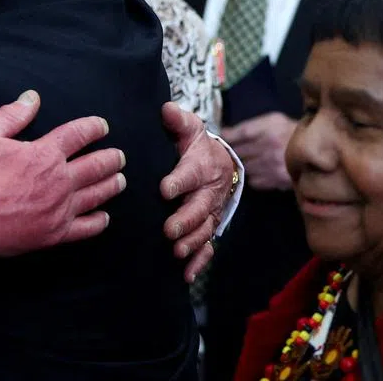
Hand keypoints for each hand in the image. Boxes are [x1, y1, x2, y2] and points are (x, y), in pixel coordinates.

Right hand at [0, 90, 125, 260]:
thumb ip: (12, 115)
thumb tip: (32, 97)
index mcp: (45, 153)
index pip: (78, 134)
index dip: (94, 127)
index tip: (102, 126)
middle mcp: (59, 180)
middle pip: (96, 165)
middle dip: (112, 158)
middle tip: (119, 156)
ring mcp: (60, 208)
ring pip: (97, 194)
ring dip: (112, 185)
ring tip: (120, 179)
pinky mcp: (55, 233)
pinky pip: (86, 227)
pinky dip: (99, 221)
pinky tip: (104, 217)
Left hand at [159, 102, 235, 281]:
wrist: (219, 163)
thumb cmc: (195, 145)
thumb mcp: (188, 129)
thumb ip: (177, 121)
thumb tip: (166, 109)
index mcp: (202, 166)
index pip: (191, 173)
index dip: (179, 181)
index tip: (164, 188)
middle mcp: (210, 192)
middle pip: (200, 207)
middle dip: (186, 219)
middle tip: (169, 229)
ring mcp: (211, 213)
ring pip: (204, 229)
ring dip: (192, 241)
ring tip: (176, 250)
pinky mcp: (209, 227)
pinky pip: (208, 247)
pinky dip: (199, 262)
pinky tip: (187, 274)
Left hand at [221, 112, 294, 190]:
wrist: (318, 149)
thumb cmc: (290, 131)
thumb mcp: (272, 120)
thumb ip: (249, 125)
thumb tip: (224, 132)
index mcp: (268, 128)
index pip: (237, 134)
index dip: (226, 138)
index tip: (221, 139)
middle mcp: (269, 147)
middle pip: (237, 152)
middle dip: (233, 152)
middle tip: (232, 151)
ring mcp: (273, 165)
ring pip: (244, 168)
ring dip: (243, 165)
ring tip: (248, 161)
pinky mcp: (278, 179)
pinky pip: (254, 181)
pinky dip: (253, 177)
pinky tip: (259, 171)